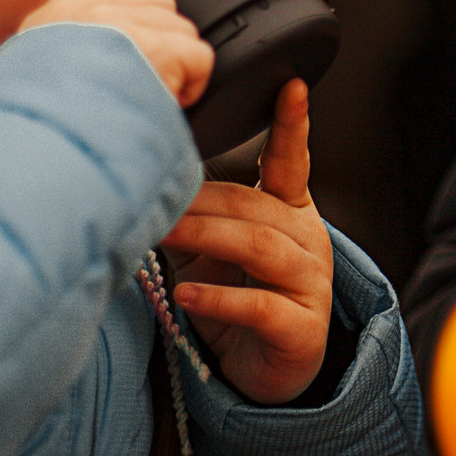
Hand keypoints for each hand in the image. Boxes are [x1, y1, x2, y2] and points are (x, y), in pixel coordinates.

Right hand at [18, 0, 211, 106]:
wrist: (42, 144)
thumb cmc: (38, 117)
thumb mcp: (35, 62)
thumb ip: (70, 39)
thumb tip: (98, 43)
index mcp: (65, 7)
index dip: (136, 28)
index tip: (127, 59)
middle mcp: (96, 7)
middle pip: (159, 6)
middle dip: (160, 42)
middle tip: (142, 82)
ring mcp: (129, 25)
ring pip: (182, 31)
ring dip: (176, 64)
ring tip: (148, 97)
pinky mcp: (161, 49)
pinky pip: (200, 58)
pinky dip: (192, 86)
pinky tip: (165, 106)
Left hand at [159, 78, 333, 404]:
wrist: (264, 370)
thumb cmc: (237, 296)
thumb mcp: (212, 248)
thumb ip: (195, 211)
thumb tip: (146, 171)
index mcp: (289, 211)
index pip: (293, 160)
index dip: (293, 123)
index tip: (290, 84)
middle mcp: (307, 239)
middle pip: (255, 205)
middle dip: (202, 200)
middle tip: (154, 196)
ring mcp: (310, 283)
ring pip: (259, 246)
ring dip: (207, 237)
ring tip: (164, 233)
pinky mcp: (300, 327)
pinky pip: (261, 306)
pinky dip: (220, 300)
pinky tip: (187, 296)